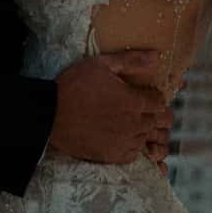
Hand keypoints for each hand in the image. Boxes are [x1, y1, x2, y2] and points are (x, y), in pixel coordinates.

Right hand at [48, 50, 172, 166]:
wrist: (50, 115)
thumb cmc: (74, 85)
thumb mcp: (101, 64)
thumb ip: (131, 60)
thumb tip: (156, 56)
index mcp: (134, 101)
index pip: (161, 103)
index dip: (155, 97)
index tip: (145, 95)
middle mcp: (134, 124)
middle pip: (159, 123)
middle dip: (155, 114)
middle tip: (142, 109)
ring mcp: (124, 142)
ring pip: (147, 138)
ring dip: (143, 130)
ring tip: (130, 122)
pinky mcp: (112, 156)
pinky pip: (134, 154)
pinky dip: (132, 146)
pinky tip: (122, 136)